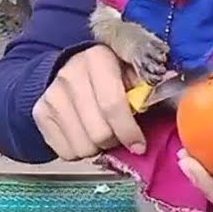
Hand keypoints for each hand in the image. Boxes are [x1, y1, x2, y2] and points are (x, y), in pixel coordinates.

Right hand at [31, 44, 146, 160]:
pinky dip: (79, 151)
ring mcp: (52, 95)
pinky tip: (84, 135)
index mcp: (98, 59)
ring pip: (82, 146)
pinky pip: (66, 152)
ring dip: (97, 148)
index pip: (112, 104)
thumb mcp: (128, 71)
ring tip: (102, 133)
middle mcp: (70, 74)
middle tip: (119, 136)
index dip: (129, 130)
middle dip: (114, 141)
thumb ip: (146, 82)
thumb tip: (173, 86)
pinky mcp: (40, 113)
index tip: (139, 145)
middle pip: (98, 132)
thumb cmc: (107, 75)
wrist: (64, 70)